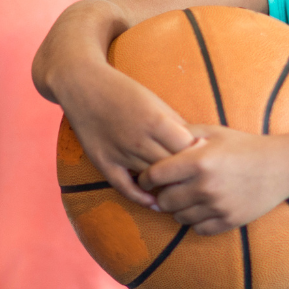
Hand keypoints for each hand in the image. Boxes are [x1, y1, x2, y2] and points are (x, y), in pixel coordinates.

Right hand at [57, 60, 196, 208]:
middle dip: (185, 172)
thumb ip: (175, 123)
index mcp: (155, 121)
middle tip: (197, 179)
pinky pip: (124, 187)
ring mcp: (120, 153)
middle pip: (171, 166)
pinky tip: (154, 202)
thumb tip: (196, 145)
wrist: (83, 86)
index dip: (198, 154)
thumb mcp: (155, 100)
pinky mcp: (103, 162)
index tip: (204, 158)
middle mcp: (138, 139)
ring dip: (167, 185)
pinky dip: (141, 197)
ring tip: (182, 191)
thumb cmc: (124, 91)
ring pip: (152, 178)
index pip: (187, 148)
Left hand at [140, 126, 288, 234]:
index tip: (147, 178)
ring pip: (179, 217)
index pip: (154, 176)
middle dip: (163, 194)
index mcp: (198, 161)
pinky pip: (197, 229)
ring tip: (189, 196)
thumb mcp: (214, 131)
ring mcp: (217, 206)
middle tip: (171, 187)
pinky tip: (203, 208)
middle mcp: (205, 186)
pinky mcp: (228, 221)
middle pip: (164, 201)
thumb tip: (156, 141)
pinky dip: (196, 221)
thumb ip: (184, 134)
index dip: (145, 178)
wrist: (283, 166)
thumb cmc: (245, 146)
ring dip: (179, 208)